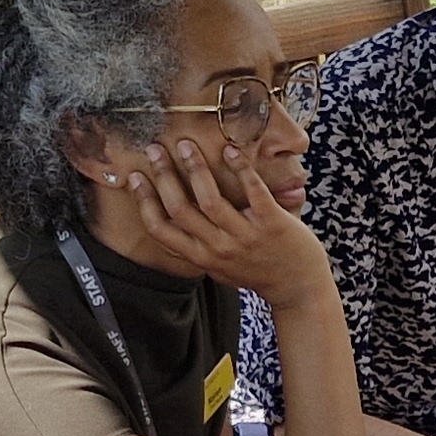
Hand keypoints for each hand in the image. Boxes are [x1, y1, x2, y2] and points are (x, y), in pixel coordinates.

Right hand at [115, 131, 334, 307]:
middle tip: (155, 149)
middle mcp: (219, 248)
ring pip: (210, 199)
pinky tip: (230, 150)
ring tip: (186, 144)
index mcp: (201, 257)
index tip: (135, 177)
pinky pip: (252, 191)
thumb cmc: (257, 273)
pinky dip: (239, 168)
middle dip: (163, 175)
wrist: (300, 290)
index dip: (144, 202)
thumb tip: (170, 222)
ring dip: (195, 168)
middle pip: (179, 208)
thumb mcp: (219, 268)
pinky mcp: (272, 224)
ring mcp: (245, 236)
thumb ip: (197, 247)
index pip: (161, 230)